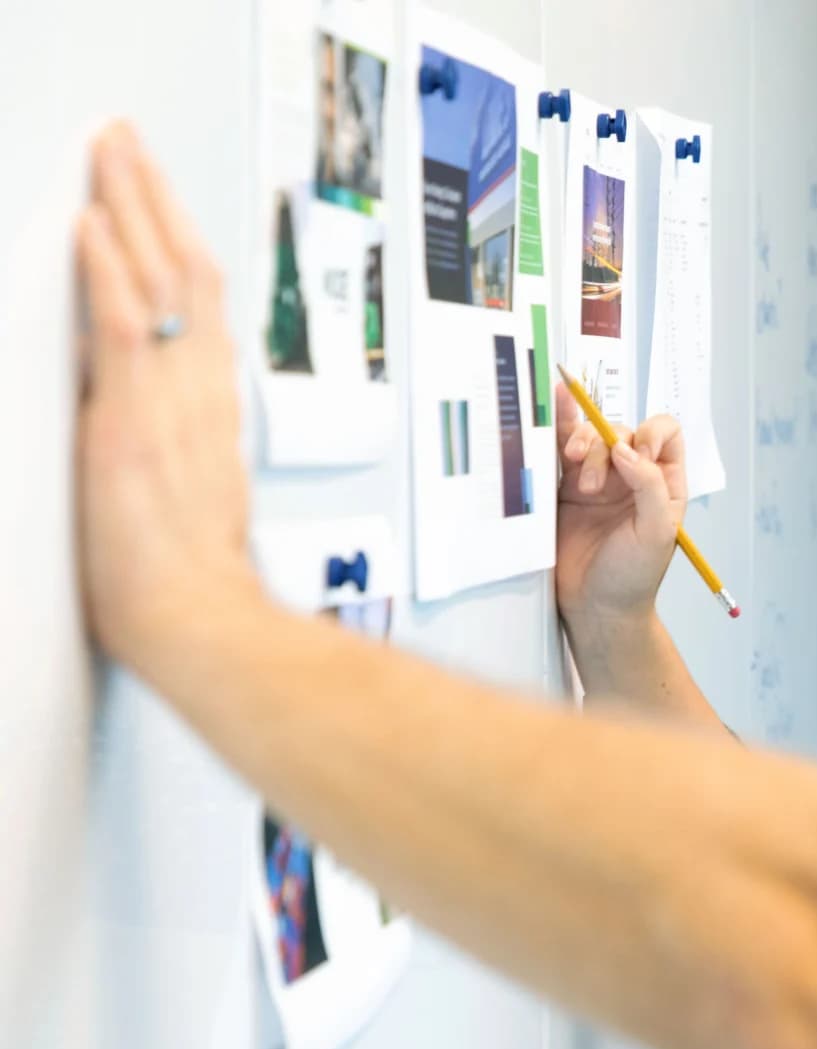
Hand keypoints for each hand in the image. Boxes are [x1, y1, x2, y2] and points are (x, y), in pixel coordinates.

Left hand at [75, 122, 256, 664]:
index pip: (201, 304)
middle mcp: (200, 393)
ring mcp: (169, 403)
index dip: (177, 240)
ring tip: (109, 152)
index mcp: (211, 410)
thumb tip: (124, 418)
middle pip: (187, 270)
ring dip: (130, 206)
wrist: (202, 623)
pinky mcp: (132, 422)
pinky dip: (108, 270)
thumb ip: (164, 445)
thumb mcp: (187, 497)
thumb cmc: (194, 584)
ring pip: (160, 279)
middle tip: (127, 141)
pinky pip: (123, 326)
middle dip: (153, 197)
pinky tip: (89, 223)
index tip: (154, 196)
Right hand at [554, 381, 686, 631]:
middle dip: (606, 446)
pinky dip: (560, 428)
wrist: (595, 608)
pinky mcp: (566, 489)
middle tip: (592, 486)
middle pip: (622, 432)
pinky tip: (555, 405)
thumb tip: (626, 448)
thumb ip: (650, 486)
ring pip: (592, 438)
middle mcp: (634, 476)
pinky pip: (563, 451)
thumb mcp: (657, 532)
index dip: (651, 433)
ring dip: (582, 444)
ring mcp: (599, 480)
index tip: (636, 455)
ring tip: (574, 474)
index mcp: (665, 483)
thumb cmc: (633, 577)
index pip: (665, 434)